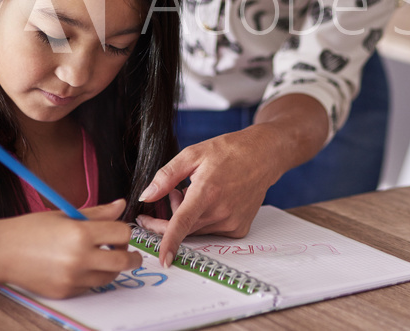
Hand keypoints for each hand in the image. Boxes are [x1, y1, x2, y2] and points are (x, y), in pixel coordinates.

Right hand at [0, 200, 141, 298]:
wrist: (2, 252)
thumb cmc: (31, 229)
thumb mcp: (65, 214)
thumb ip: (97, 213)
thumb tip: (121, 205)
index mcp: (80, 233)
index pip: (122, 233)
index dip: (124, 231)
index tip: (120, 232)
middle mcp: (79, 257)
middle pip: (122, 260)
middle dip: (131, 256)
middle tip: (129, 253)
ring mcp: (72, 278)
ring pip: (109, 276)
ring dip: (112, 267)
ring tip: (102, 257)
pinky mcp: (66, 292)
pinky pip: (90, 286)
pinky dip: (92, 277)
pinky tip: (81, 266)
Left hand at [134, 126, 283, 266]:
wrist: (262, 156)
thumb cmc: (229, 151)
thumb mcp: (192, 154)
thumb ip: (166, 176)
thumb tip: (147, 196)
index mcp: (207, 191)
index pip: (183, 223)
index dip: (169, 242)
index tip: (163, 259)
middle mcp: (221, 211)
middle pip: (184, 229)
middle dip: (168, 218)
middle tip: (170, 196)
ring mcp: (232, 222)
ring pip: (196, 231)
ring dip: (187, 217)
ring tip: (193, 191)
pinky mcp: (239, 229)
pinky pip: (211, 231)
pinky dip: (204, 220)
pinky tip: (209, 202)